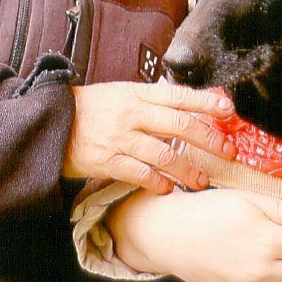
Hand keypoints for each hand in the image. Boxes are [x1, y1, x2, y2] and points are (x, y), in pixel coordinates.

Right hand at [61, 81, 236, 191]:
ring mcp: (120, 138)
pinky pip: (140, 174)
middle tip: (227, 151)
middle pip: (179, 124)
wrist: (52, 121)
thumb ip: (152, 100)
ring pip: (164, 154)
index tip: (228, 109)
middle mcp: (132, 114)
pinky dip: (158, 182)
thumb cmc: (92, 107)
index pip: (178, 95)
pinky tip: (169, 188)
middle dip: (208, 139)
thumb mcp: (122, 93)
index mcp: (137, 94)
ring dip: (187, 169)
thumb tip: (187, 104)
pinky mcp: (107, 161)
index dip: (205, 101)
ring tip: (202, 180)